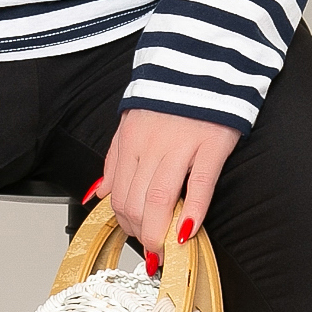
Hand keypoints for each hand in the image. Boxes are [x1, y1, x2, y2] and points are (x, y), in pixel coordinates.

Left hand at [98, 108, 240, 259]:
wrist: (201, 62)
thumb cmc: (168, 96)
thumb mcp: (132, 121)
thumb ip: (116, 159)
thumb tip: (100, 194)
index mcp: (131, 139)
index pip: (120, 195)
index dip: (126, 223)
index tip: (135, 235)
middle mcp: (151, 143)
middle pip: (137, 202)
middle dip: (142, 234)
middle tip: (152, 249)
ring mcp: (181, 144)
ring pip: (161, 199)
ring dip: (160, 233)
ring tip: (166, 249)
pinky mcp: (211, 143)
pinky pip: (200, 184)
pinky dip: (194, 212)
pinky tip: (190, 230)